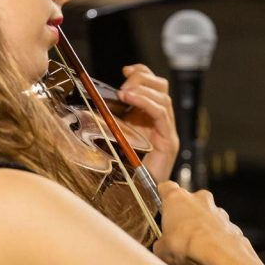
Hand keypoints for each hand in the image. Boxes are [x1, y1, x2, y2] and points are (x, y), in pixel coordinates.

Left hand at [118, 64, 178, 183]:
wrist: (132, 195)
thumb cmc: (121, 169)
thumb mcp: (112, 135)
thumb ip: (110, 118)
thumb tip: (95, 99)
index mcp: (148, 119)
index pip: (153, 87)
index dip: (142, 73)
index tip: (126, 69)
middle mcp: (160, 123)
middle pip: (161, 88)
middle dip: (143, 79)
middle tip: (124, 83)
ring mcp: (167, 132)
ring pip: (163, 98)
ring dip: (142, 90)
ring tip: (124, 91)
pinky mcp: (169, 142)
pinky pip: (162, 114)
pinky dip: (146, 102)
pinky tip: (131, 98)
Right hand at [153, 181, 253, 264]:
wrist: (218, 254)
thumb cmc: (186, 244)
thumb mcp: (161, 249)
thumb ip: (161, 245)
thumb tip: (162, 249)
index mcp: (176, 199)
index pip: (167, 188)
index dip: (163, 194)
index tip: (162, 200)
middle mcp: (199, 199)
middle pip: (190, 201)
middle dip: (185, 215)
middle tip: (179, 233)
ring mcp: (218, 211)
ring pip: (208, 215)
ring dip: (202, 227)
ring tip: (196, 247)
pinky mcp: (231, 225)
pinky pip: (222, 230)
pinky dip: (217, 239)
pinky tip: (212, 252)